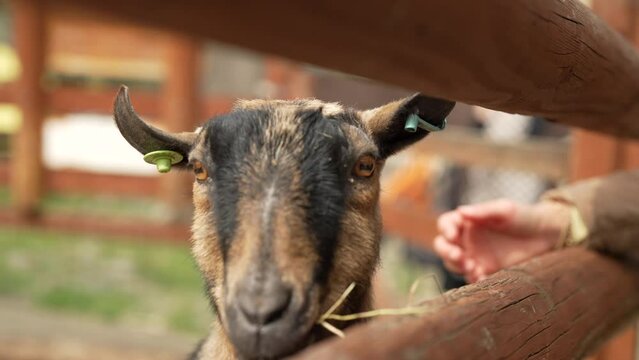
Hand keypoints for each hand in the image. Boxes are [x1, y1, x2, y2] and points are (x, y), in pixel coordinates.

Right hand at [434, 199, 569, 282]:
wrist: (547, 237)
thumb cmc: (524, 217)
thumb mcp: (505, 210)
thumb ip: (482, 211)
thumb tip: (460, 211)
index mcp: (468, 221)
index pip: (446, 224)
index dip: (446, 229)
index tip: (454, 235)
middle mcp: (467, 239)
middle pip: (443, 246)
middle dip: (446, 252)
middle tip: (460, 256)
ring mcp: (475, 257)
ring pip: (453, 264)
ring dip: (457, 266)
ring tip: (473, 267)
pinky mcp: (486, 272)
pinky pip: (471, 278)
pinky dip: (473, 279)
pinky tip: (482, 277)